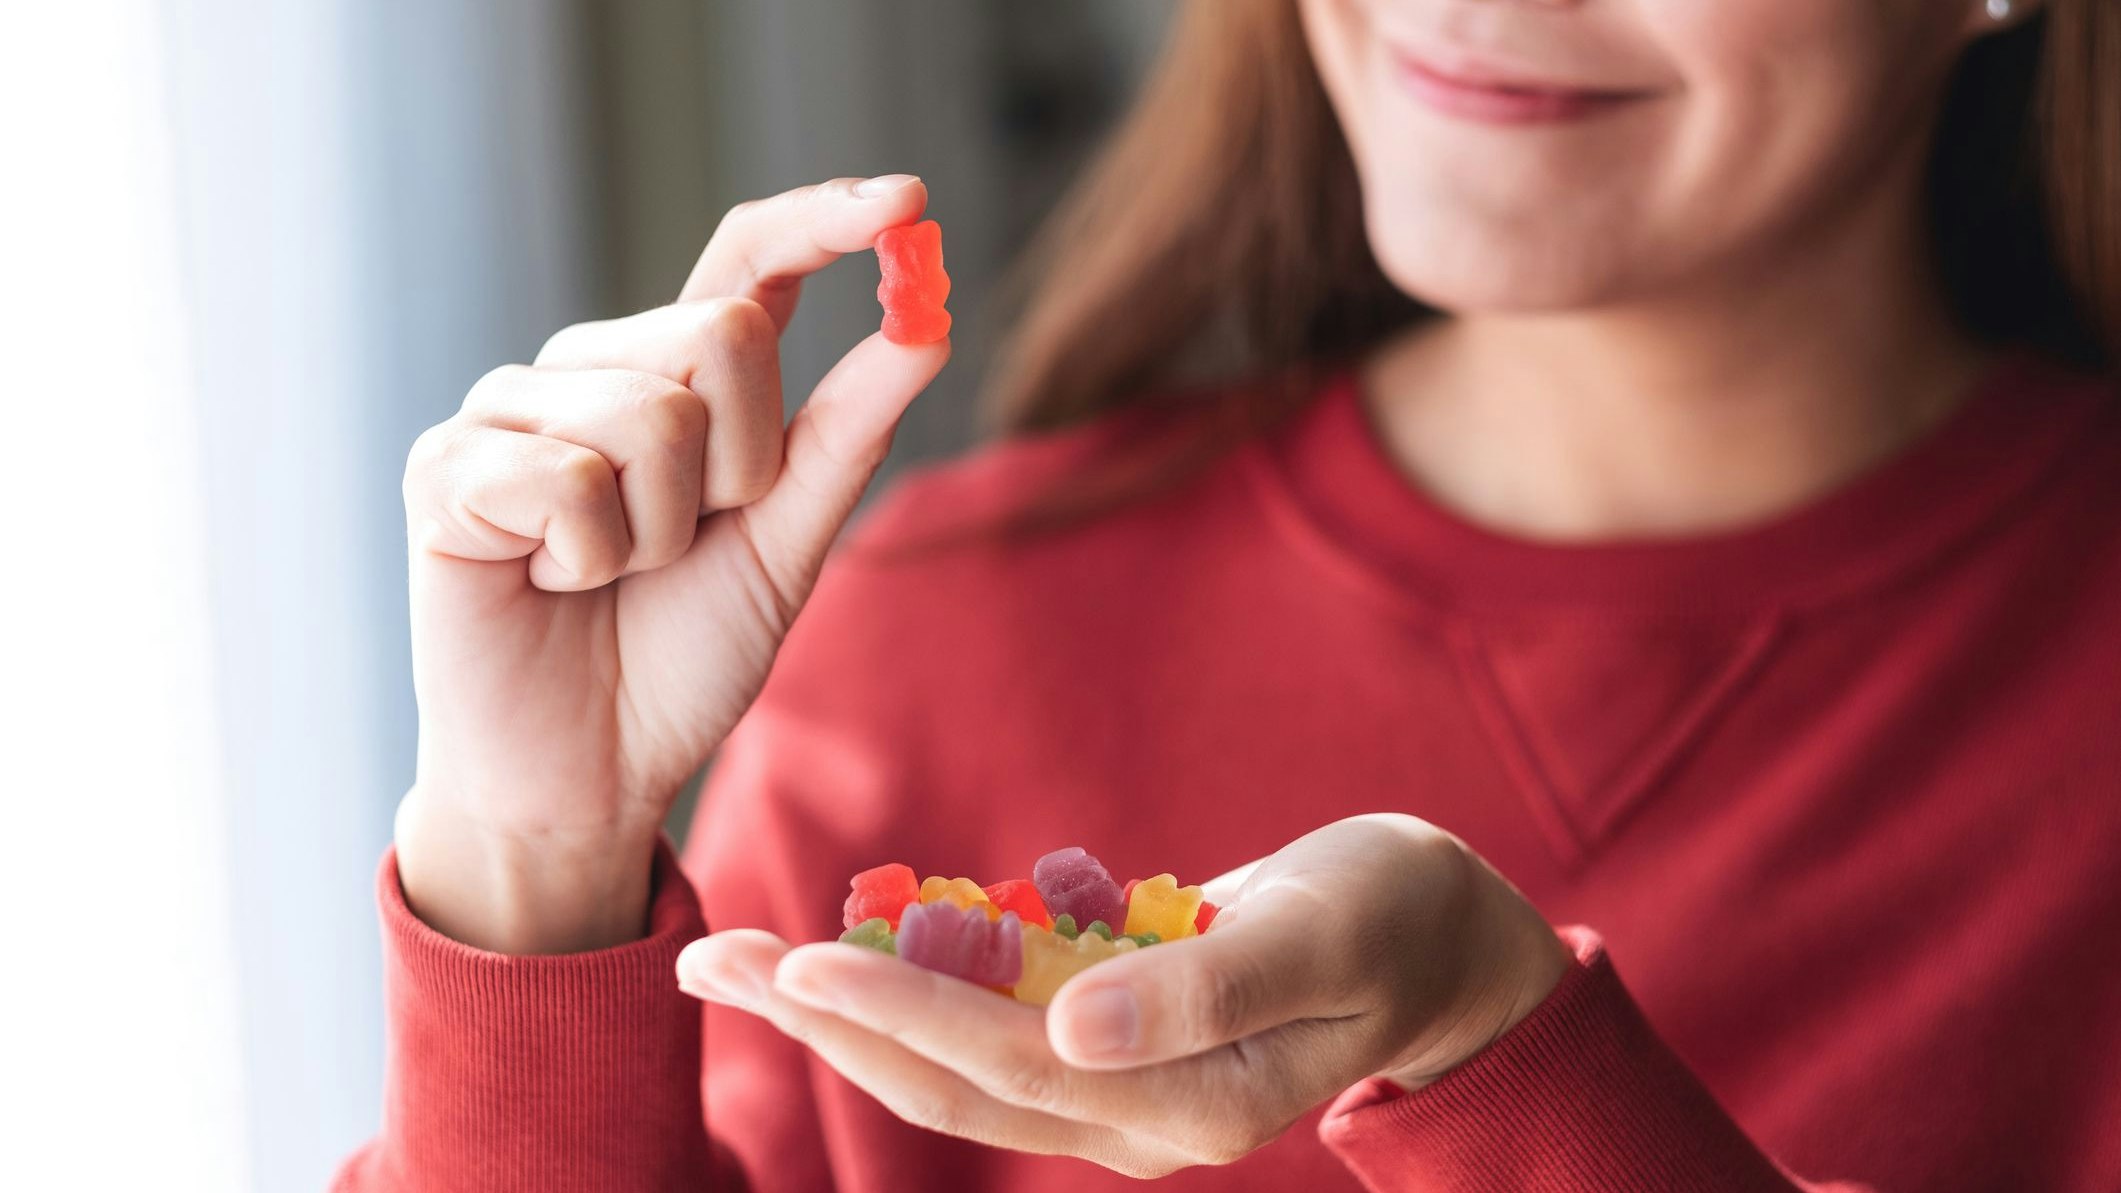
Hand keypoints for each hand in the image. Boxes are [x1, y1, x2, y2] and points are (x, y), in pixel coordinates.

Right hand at [395, 175, 948, 952]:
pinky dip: (585, 558)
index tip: (909, 197)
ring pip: (651, 414)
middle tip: (685, 545)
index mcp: (676, 378)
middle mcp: (592, 370)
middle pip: (723, 335)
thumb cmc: (681, 656)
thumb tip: (928, 325)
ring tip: (610, 577)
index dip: (824, 221)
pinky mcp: (446, 468)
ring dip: (661, 532)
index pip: (748, 262)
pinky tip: (548, 584)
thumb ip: (845, 435)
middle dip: (743, 470)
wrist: (589, 772)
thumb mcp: (788, 544)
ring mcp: (510, 411)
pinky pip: (567, 477)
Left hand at [676, 814, 1570, 1177]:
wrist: (1435, 942)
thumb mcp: (1324, 934)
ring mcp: (1113, 1091)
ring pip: (948, 1065)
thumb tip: (1072, 1029)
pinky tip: (838, 952)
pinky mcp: (1102, 1051)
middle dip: (825, 1025)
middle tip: (711, 960)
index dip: (901, 1013)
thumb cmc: (1392, 917)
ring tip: (737, 959)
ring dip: (841, 1014)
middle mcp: (1133, 1118)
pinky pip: (983, 1031)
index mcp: (1187, 1105)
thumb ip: (1205, 987)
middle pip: (946, 1083)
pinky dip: (905, 991)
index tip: (802, 961)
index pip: (1009, 1065)